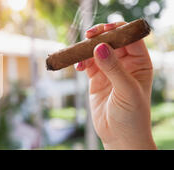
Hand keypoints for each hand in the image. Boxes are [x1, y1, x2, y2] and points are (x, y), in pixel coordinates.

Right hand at [76, 22, 155, 149]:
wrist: (119, 136)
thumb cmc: (132, 115)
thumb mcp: (126, 91)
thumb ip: (114, 68)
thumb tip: (101, 47)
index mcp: (140, 63)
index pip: (130, 38)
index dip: (118, 30)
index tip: (104, 30)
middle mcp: (126, 63)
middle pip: (112, 40)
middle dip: (100, 36)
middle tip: (89, 35)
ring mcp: (110, 70)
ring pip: (97, 50)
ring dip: (87, 48)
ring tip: (80, 52)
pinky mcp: (96, 78)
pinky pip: (87, 63)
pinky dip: (80, 61)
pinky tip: (78, 66)